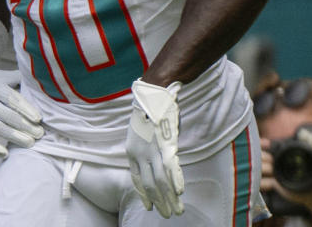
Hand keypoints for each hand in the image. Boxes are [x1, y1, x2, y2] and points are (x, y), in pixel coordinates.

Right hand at [0, 58, 43, 157]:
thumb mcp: (2, 76)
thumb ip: (20, 79)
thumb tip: (42, 81)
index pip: (12, 99)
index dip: (26, 109)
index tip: (39, 118)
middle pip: (7, 116)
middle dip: (25, 126)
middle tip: (40, 133)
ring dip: (15, 137)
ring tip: (31, 143)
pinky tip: (6, 154)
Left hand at [125, 79, 183, 217]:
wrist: (152, 95)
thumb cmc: (148, 114)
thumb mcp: (139, 136)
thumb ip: (145, 152)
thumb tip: (154, 165)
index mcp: (131, 152)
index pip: (137, 180)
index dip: (143, 195)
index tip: (149, 206)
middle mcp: (140, 154)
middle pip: (150, 185)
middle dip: (159, 202)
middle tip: (167, 215)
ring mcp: (153, 150)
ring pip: (162, 180)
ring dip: (170, 198)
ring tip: (177, 211)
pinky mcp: (165, 144)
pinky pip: (171, 167)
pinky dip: (176, 180)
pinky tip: (180, 193)